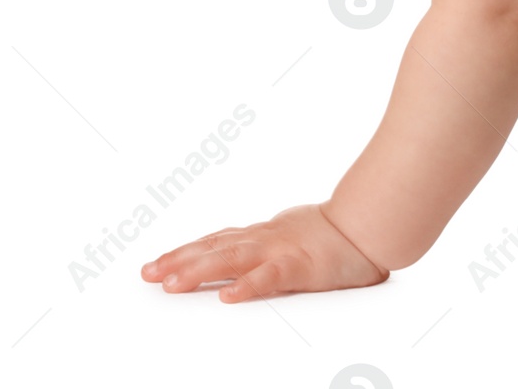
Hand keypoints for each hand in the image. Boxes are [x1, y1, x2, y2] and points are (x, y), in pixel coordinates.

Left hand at [141, 202, 389, 301]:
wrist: (369, 222)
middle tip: (148, 274)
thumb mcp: (293, 236)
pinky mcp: (301, 265)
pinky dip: (247, 285)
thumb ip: (268, 248)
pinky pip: (270, 277)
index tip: (156, 264)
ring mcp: (281, 250)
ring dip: (199, 271)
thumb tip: (244, 265)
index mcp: (263, 235)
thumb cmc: (335, 233)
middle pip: (213, 249)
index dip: (184, 252)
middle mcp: (264, 238)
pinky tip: (227, 296)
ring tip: (171, 284)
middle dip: (178, 261)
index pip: (215, 241)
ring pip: (232, 259)